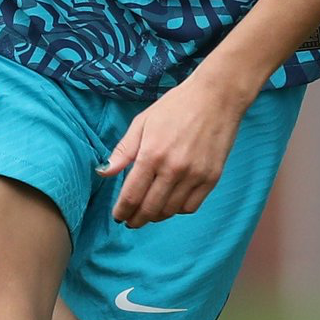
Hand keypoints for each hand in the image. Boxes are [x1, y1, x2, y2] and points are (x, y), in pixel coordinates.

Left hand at [98, 70, 250, 228]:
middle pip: (150, 208)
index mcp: (151, 154)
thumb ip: (123, 151)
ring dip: (156, 216)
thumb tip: (103, 172)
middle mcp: (173, 169)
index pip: (131, 195)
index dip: (122, 211)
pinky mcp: (212, 178)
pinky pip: (191, 206)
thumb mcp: (142, 122)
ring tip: (149, 213)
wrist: (216, 97)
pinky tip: (171, 203)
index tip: (118, 216)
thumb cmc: (175, 106)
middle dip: (137, 219)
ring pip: (170, 211)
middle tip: (131, 221)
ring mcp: (194, 175)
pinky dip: (178, 210)